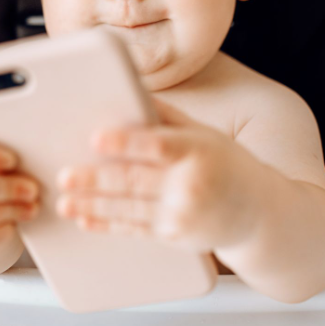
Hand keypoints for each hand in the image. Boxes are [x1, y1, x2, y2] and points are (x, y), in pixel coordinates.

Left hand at [55, 98, 262, 251]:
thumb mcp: (203, 133)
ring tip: (65, 201)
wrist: (260, 212)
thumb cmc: (225, 163)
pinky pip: (135, 230)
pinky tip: (85, 220)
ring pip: (128, 209)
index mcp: (196, 149)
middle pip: (134, 180)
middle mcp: (190, 183)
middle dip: (94, 180)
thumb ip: (165, 116)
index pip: (156, 144)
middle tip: (64, 176)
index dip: (125, 142)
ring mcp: (182, 214)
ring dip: (92, 205)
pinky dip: (107, 225)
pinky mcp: (175, 236)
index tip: (96, 138)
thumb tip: (127, 89)